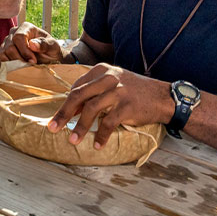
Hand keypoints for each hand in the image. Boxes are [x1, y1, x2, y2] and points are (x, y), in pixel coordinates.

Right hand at [0, 21, 63, 65]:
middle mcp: (13, 33)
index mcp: (26, 28)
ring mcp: (6, 44)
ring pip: (3, 55)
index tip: (33, 61)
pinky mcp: (3, 54)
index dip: (24, 51)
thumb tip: (32, 44)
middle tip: (30, 66)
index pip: (18, 37)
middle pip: (9, 47)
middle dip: (20, 60)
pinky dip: (7, 68)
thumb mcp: (53, 47)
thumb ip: (45, 44)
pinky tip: (16, 70)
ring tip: (24, 68)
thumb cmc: (51, 51)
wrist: (49, 59)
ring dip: (13, 65)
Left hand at [48, 64, 173, 148]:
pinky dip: (101, 135)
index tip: (59, 117)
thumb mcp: (114, 82)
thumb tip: (72, 108)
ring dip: (80, 127)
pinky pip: (108, 122)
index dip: (66, 104)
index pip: (78, 87)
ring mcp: (118, 91)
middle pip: (79, 96)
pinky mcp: (127, 105)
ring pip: (91, 109)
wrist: (163, 97)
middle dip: (64, 113)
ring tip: (73, 140)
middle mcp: (108, 78)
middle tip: (53, 128)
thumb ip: (94, 90)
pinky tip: (97, 145)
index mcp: (102, 70)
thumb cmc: (135, 92)